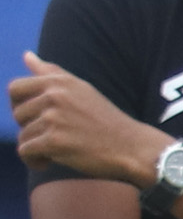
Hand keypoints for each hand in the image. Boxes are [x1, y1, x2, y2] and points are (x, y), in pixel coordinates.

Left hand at [10, 52, 168, 187]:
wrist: (132, 148)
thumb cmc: (106, 120)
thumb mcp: (81, 89)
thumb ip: (51, 73)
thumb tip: (26, 55)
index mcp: (60, 82)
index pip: (16, 88)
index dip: (19, 105)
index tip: (35, 117)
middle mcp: (55, 96)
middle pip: (18, 114)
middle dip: (30, 129)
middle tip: (50, 136)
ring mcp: (55, 118)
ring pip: (23, 135)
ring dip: (34, 147)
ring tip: (53, 151)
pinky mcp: (55, 141)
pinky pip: (26, 151)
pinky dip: (34, 161)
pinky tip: (48, 163)